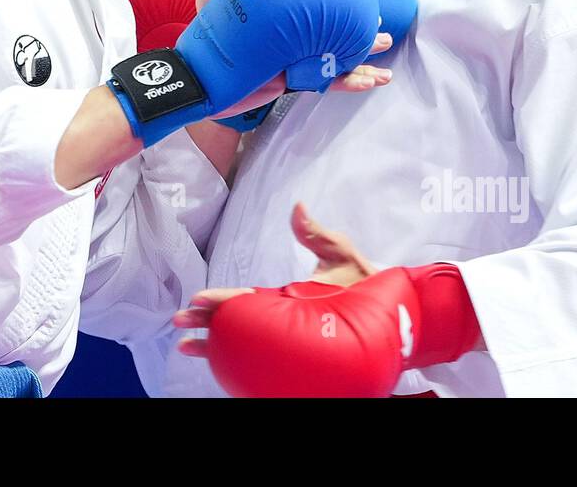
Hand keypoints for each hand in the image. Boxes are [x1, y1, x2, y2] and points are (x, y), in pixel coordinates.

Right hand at [174, 202, 375, 356]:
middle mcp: (281, 317)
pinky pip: (264, 361)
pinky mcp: (300, 356)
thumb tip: (298, 206)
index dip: (220, 299)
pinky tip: (222, 369)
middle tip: (181, 323)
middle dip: (206, 321)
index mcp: (284, 296)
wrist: (395, 311)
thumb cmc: (366, 282)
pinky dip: (240, 365)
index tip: (197, 299)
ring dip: (214, 344)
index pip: (245, 297)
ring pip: (243, 342)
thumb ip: (318, 234)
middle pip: (236, 321)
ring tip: (190, 347)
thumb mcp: (341, 254)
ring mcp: (288, 338)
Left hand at [195, 0, 393, 118]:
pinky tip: (370, 82)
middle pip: (333, 31)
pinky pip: (327, 82)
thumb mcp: (215, 2)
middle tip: (383, 24)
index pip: (313, 6)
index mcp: (283, 18)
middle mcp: (294, 38)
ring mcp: (296, 60)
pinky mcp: (294, 81)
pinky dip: (349, 81)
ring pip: (338, 57)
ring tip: (387, 50)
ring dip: (364, 56)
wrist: (201, 75)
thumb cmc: (209, 37)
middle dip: (360, 29)